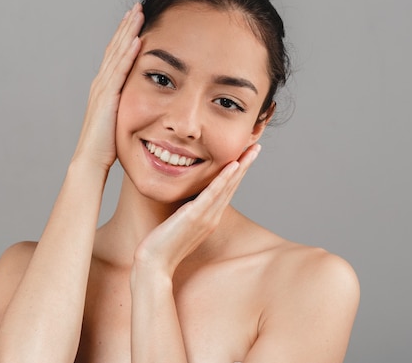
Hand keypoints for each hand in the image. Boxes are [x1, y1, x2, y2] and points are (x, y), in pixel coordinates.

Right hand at [72, 3, 143, 170]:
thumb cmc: (105, 147)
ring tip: (138, 14)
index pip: (115, 56)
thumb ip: (126, 108)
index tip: (136, 21)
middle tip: (137, 7)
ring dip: (128, 32)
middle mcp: (101, 84)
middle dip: (126, 27)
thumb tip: (143, 105)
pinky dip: (128, 54)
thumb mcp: (119, 121)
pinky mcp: (108, 98)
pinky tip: (138, 40)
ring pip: (117, 54)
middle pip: (115, 48)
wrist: (90, 160)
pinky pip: (120, 71)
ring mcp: (102, 89)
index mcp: (104, 89)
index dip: (124, 37)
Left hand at [133, 144, 261, 276]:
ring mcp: (205, 217)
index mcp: (210, 218)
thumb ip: (188, 212)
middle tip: (257, 146)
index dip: (237, 172)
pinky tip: (233, 165)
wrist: (154, 264)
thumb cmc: (162, 245)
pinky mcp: (194, 217)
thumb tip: (188, 200)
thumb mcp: (179, 224)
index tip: (245, 155)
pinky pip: (212, 194)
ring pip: (227, 187)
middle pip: (233, 186)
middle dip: (245, 165)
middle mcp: (212, 216)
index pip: (227, 190)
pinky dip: (223, 179)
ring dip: (241, 166)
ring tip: (252, 150)